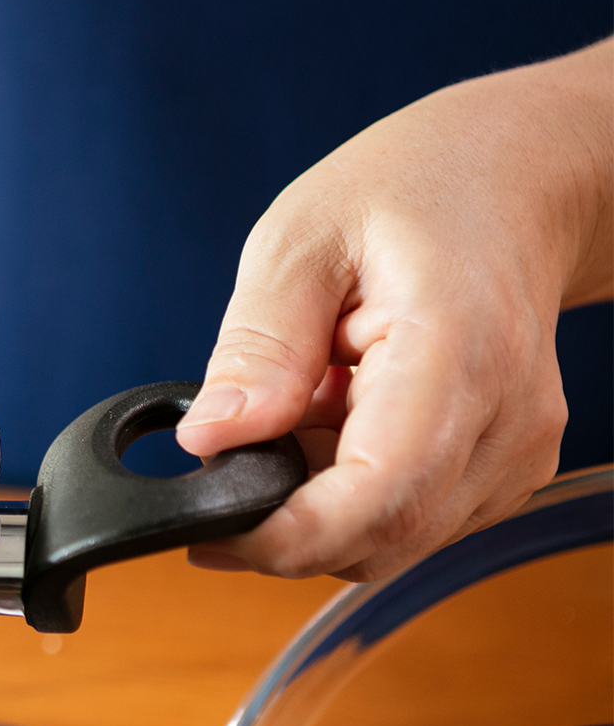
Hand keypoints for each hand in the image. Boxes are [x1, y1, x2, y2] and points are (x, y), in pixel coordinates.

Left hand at [176, 37, 613, 581]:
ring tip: (301, 407)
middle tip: (231, 454)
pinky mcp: (506, 473)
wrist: (506, 186)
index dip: (286, 537)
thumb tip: (208, 438)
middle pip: (381, 536)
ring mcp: (516, 453)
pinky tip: (337, 422)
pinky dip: (351, 492)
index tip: (210, 530)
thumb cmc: (409, 194)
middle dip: (285, 523)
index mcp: (457, 352)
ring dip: (318, 503)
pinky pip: (409, 519)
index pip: (379, 495)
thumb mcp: (300, 241)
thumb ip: (256, 346)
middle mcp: (506, 419)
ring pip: (390, 539)